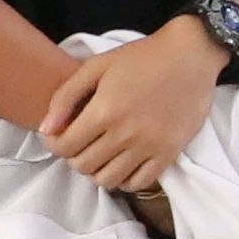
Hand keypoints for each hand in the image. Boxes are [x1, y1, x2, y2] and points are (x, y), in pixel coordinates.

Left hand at [40, 25, 227, 193]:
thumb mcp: (97, 66)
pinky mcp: (169, 153)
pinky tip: (122, 163)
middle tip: (81, 142)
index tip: (59, 136)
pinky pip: (138, 183)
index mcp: (104, 110)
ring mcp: (149, 146)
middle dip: (74, 156)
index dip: (54, 144)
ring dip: (96, 170)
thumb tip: (46, 130)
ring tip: (100, 154)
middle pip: (83, 166)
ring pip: (108, 180)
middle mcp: (125, 133)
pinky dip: (124, 179)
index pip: (64, 147)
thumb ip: (65, 96)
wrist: (192, 55)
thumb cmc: (142, 57)